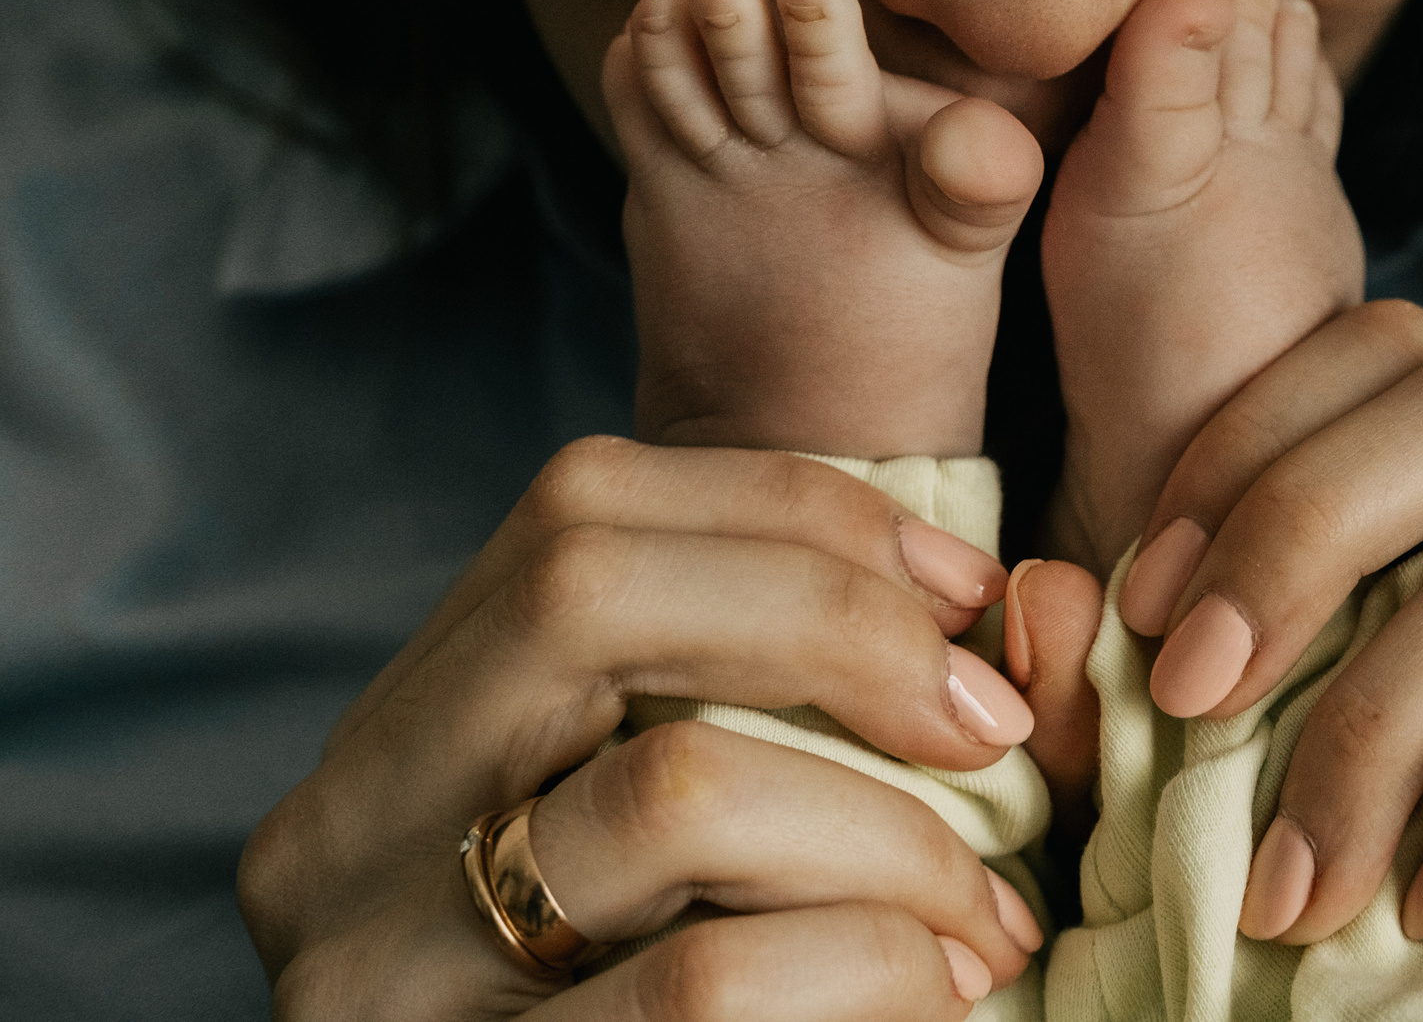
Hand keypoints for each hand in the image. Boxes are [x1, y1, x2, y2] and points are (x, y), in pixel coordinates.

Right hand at [239, 437, 1042, 1018]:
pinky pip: (701, 984)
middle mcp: (343, 830)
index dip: (801, 511)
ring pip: (672, 789)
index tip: (966, 592)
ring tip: (986, 913)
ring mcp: (377, 971)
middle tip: (991, 731)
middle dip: (837, 622)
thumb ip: (790, 711)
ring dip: (887, 833)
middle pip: (586, 588)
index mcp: (401, 736)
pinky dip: (864, 965)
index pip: (582, 507)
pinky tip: (933, 993)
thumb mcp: (679, 840)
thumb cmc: (654, 1003)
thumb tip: (1023, 607)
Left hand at [1014, 300, 1422, 961]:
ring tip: (1293, 880)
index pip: (1390, 345)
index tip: (1139, 606)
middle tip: (1189, 695)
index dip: (1250, 438)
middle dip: (1303, 524)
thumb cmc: (1347, 895)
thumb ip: (1104, 704)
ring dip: (1374, 719)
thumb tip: (1045, 600)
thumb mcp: (1197, 782)